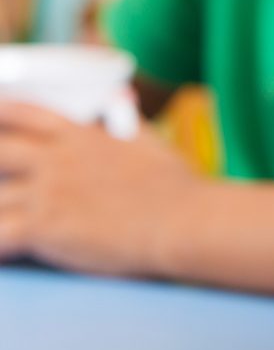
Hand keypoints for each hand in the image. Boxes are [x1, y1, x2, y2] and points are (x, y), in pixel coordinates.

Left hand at [0, 101, 198, 275]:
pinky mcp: (45, 228)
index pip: (25, 113)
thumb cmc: (171, 184)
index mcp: (81, 135)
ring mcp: (48, 193)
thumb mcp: (146, 140)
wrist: (180, 220)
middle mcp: (57, 160)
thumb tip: (120, 97)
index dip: (1, 112)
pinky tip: (2, 252)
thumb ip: (124, 118)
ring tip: (1, 215)